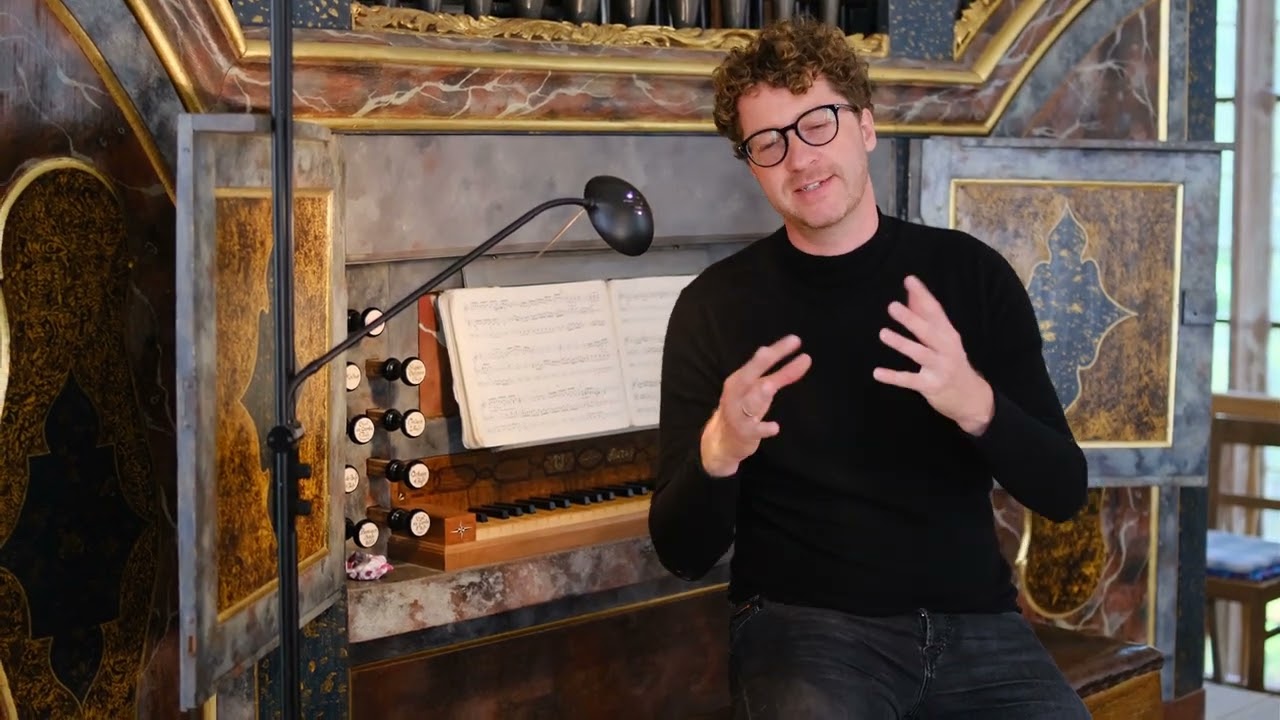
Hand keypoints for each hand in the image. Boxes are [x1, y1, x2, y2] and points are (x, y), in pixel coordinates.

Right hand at [701, 334, 811, 476]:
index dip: (776, 351)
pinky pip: (753, 430)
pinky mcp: (743, 433)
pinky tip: (774, 428)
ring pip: (747, 403)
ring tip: (768, 386)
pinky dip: (763, 429)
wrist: (724, 441)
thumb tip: (805, 358)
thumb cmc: (745, 409)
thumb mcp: (763, 390)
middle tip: (767, 352)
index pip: (759, 362)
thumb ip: (783, 375)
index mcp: (741, 380)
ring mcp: (737, 414)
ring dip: (757, 395)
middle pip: (746, 377)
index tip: (795, 340)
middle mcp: (736, 394)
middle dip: (758, 364)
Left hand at [873, 275, 993, 434]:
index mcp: (948, 334)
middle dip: (911, 318)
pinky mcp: (931, 386)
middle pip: (928, 331)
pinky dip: (893, 377)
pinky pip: (910, 380)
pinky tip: (877, 372)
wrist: (971, 397)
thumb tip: (911, 293)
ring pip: (920, 354)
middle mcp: (947, 349)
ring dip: (902, 343)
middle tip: (892, 306)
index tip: (909, 280)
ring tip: (883, 333)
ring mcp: (940, 368)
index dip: (923, 295)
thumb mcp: (943, 339)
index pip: (936, 311)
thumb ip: (926, 317)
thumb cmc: (950, 361)